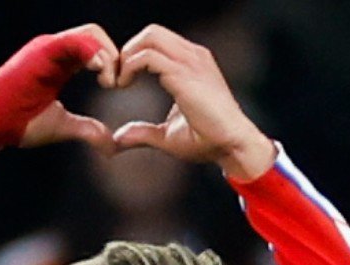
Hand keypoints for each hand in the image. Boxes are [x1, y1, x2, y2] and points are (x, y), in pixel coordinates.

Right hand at [0, 25, 118, 154]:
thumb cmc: (17, 123)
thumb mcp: (62, 126)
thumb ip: (87, 130)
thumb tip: (110, 144)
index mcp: (61, 64)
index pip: (96, 48)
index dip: (112, 63)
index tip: (118, 87)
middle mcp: (55, 51)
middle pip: (96, 35)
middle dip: (114, 55)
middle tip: (117, 83)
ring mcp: (47, 48)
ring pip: (89, 34)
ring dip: (106, 55)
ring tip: (109, 81)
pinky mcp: (41, 52)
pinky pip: (73, 41)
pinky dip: (92, 52)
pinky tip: (100, 72)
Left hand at [111, 24, 275, 179]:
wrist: (233, 145)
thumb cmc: (208, 141)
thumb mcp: (168, 135)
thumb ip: (143, 132)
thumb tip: (119, 137)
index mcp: (192, 63)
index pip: (158, 41)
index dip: (135, 56)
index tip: (122, 82)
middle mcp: (193, 56)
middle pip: (152, 32)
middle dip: (128, 50)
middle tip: (117, 79)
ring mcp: (191, 62)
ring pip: (149, 37)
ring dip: (126, 57)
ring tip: (119, 83)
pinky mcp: (184, 74)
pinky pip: (148, 56)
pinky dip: (129, 66)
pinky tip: (124, 86)